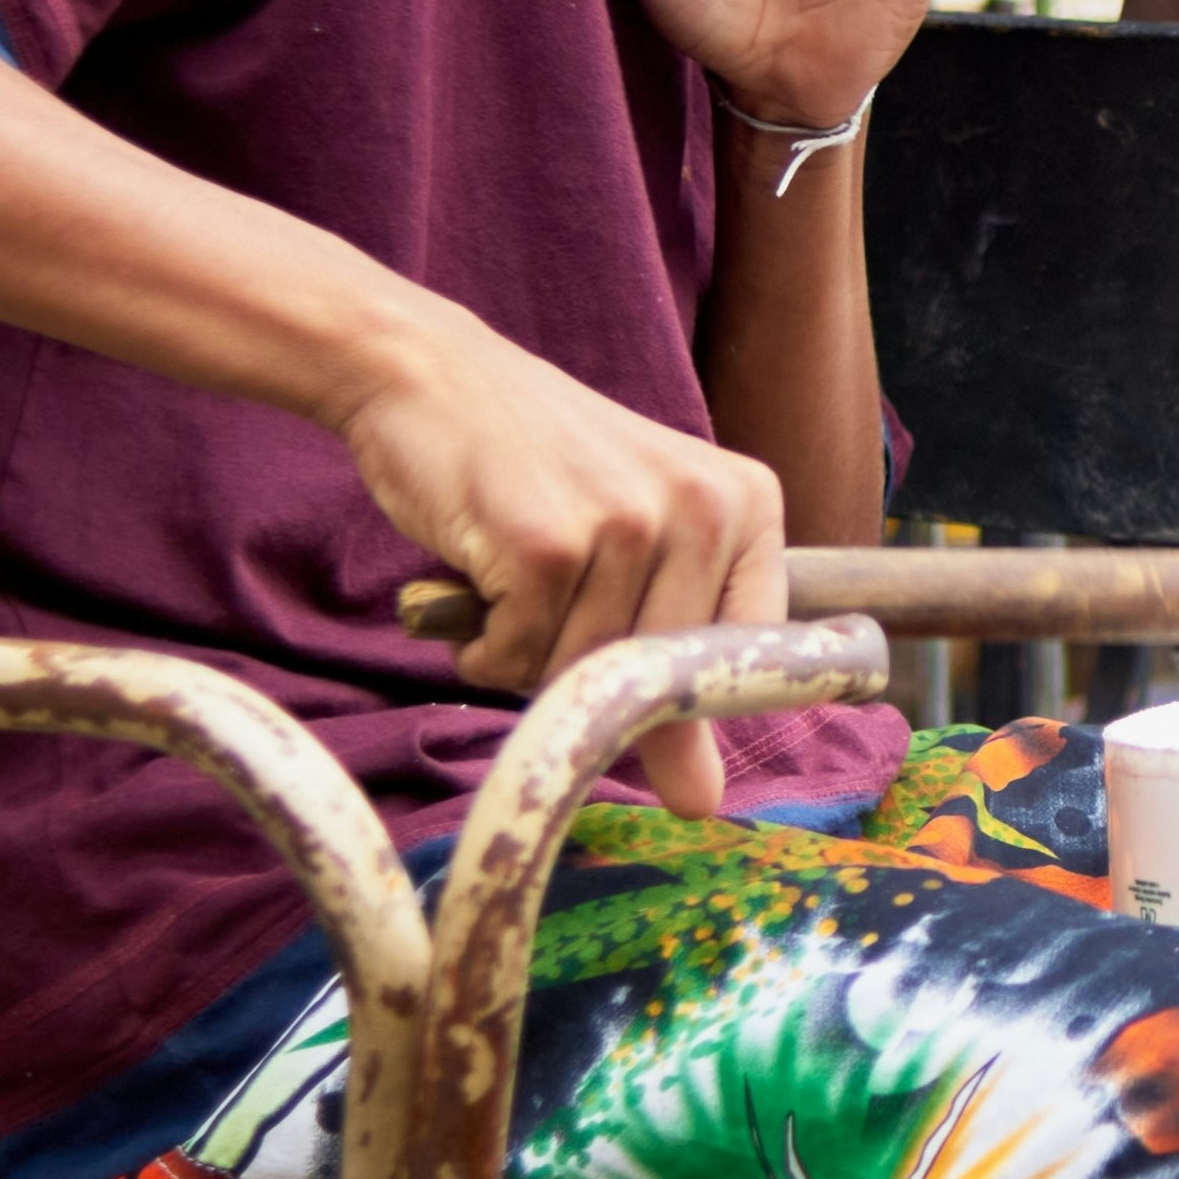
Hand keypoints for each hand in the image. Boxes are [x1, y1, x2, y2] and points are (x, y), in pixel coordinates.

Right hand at [333, 299, 788, 814]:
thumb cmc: (537, 464)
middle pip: (657, 681)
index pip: (747, 659)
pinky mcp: (547, 547)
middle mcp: (702, 509)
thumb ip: (675, 666)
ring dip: (525, 653)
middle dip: (587, 674)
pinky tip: (475, 574)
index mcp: (745, 504)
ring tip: (510, 574)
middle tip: (549, 605)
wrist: (431, 376)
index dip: (686, 700)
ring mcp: (626, 526)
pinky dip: (481, 643)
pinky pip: (515, 661)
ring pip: (582, 677)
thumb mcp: (633, 539)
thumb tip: (702, 802)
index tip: (647, 701)